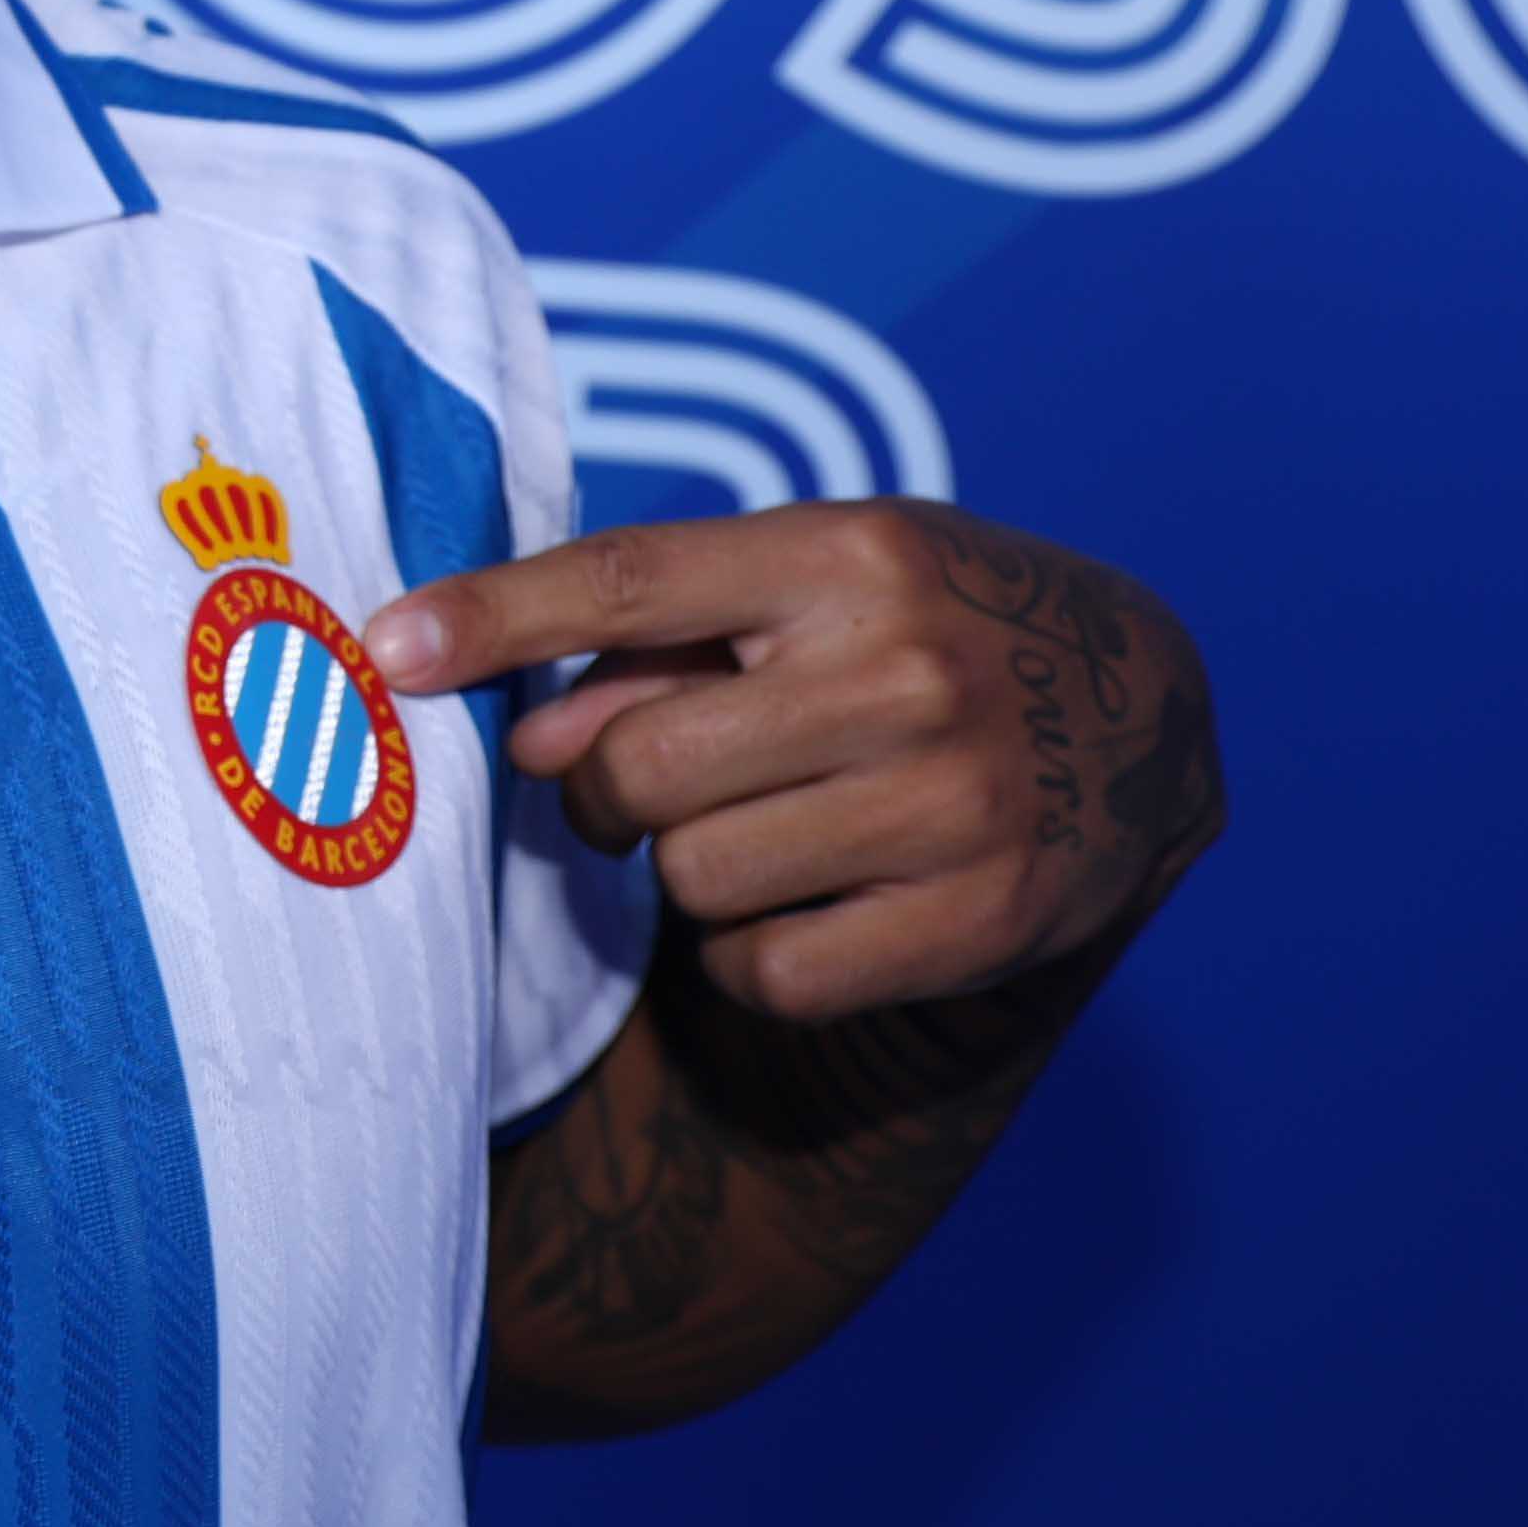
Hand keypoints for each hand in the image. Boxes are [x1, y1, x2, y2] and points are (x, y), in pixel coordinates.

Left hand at [365, 503, 1221, 1023]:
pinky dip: (755, 954)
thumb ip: (655, 649)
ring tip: (771, 825)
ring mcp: (954, 801)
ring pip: (694, 879)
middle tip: (648, 784)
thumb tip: (527, 738)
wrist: (1140, 718)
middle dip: (605, 792)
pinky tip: (818, 896)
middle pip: (638, 768)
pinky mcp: (979, 921)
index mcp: (851, 554)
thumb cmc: (920, 633)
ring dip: (693, 871)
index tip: (388, 646)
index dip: (496, 615)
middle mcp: (908, 670)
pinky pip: (765, 972)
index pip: (632, 579)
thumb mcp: (812, 590)